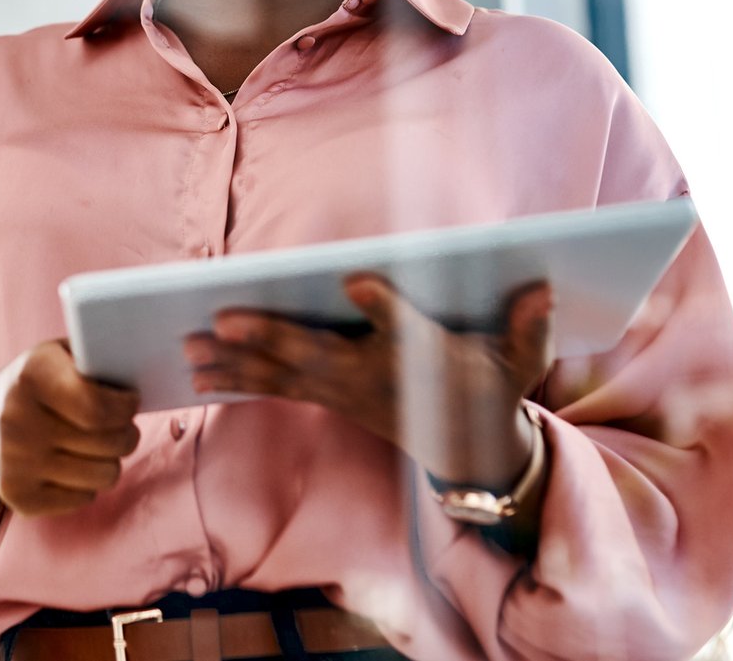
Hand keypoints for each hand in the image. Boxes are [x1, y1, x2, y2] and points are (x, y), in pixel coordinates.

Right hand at [0, 339, 140, 515]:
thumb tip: (140, 374)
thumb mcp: (61, 353)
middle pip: (109, 444)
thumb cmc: (42, 382)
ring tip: (99, 446)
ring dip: (111, 461)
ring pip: (104, 476)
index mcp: (31, 375)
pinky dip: (88, 484)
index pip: (98, 408)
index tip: (131, 401)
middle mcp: (17, 420)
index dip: (126, 408)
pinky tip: (72, 464)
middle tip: (122, 426)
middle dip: (128, 434)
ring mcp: (14, 463)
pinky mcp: (18, 496)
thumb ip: (97, 358)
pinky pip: (84, 498)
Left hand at [185, 274, 552, 487]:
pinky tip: (200, 371)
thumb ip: (528, 327)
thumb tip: (543, 289)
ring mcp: (345, 393)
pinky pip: (277, 389)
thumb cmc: (491, 388)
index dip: (381, 305)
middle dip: (270, 339)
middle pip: (318, 356)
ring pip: (284, 377)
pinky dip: (238, 380)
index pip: (401, 330)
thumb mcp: (519, 361)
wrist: (469, 451)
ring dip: (235, 365)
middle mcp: (373, 378)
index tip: (355, 280)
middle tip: (224, 322)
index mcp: (419, 359)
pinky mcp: (330, 398)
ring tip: (188, 351)